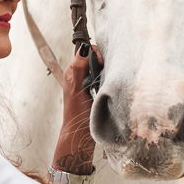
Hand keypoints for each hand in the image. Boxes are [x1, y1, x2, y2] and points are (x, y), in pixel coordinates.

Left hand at [57, 48, 99, 171]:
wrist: (80, 136)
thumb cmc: (77, 114)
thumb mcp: (77, 88)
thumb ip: (79, 68)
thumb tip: (84, 48)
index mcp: (72, 71)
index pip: (86, 51)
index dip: (96, 54)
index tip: (101, 64)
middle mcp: (79, 75)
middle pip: (94, 58)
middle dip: (102, 61)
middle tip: (106, 72)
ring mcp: (88, 83)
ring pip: (100, 68)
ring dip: (106, 71)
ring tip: (109, 79)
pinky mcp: (96, 91)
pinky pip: (103, 78)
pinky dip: (108, 79)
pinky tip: (110, 85)